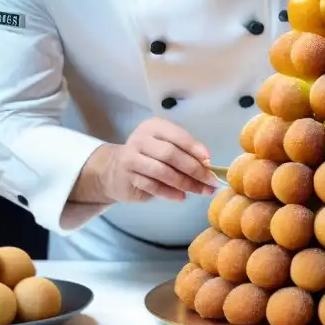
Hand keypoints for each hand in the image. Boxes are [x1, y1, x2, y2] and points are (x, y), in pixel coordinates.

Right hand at [97, 117, 218, 202]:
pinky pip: (153, 186)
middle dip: (193, 169)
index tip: (209, 160)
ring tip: (200, 191)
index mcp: (154, 127)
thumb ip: (183, 151)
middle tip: (209, 181)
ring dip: (185, 183)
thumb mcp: (164, 145)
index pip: (177, 136)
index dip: (194, 148)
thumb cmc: (148, 155)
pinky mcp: (128, 177)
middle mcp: (141, 140)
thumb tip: (207, 165)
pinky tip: (181, 197)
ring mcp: (132, 158)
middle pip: (171, 155)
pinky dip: (170, 193)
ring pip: (162, 172)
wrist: (114, 169)